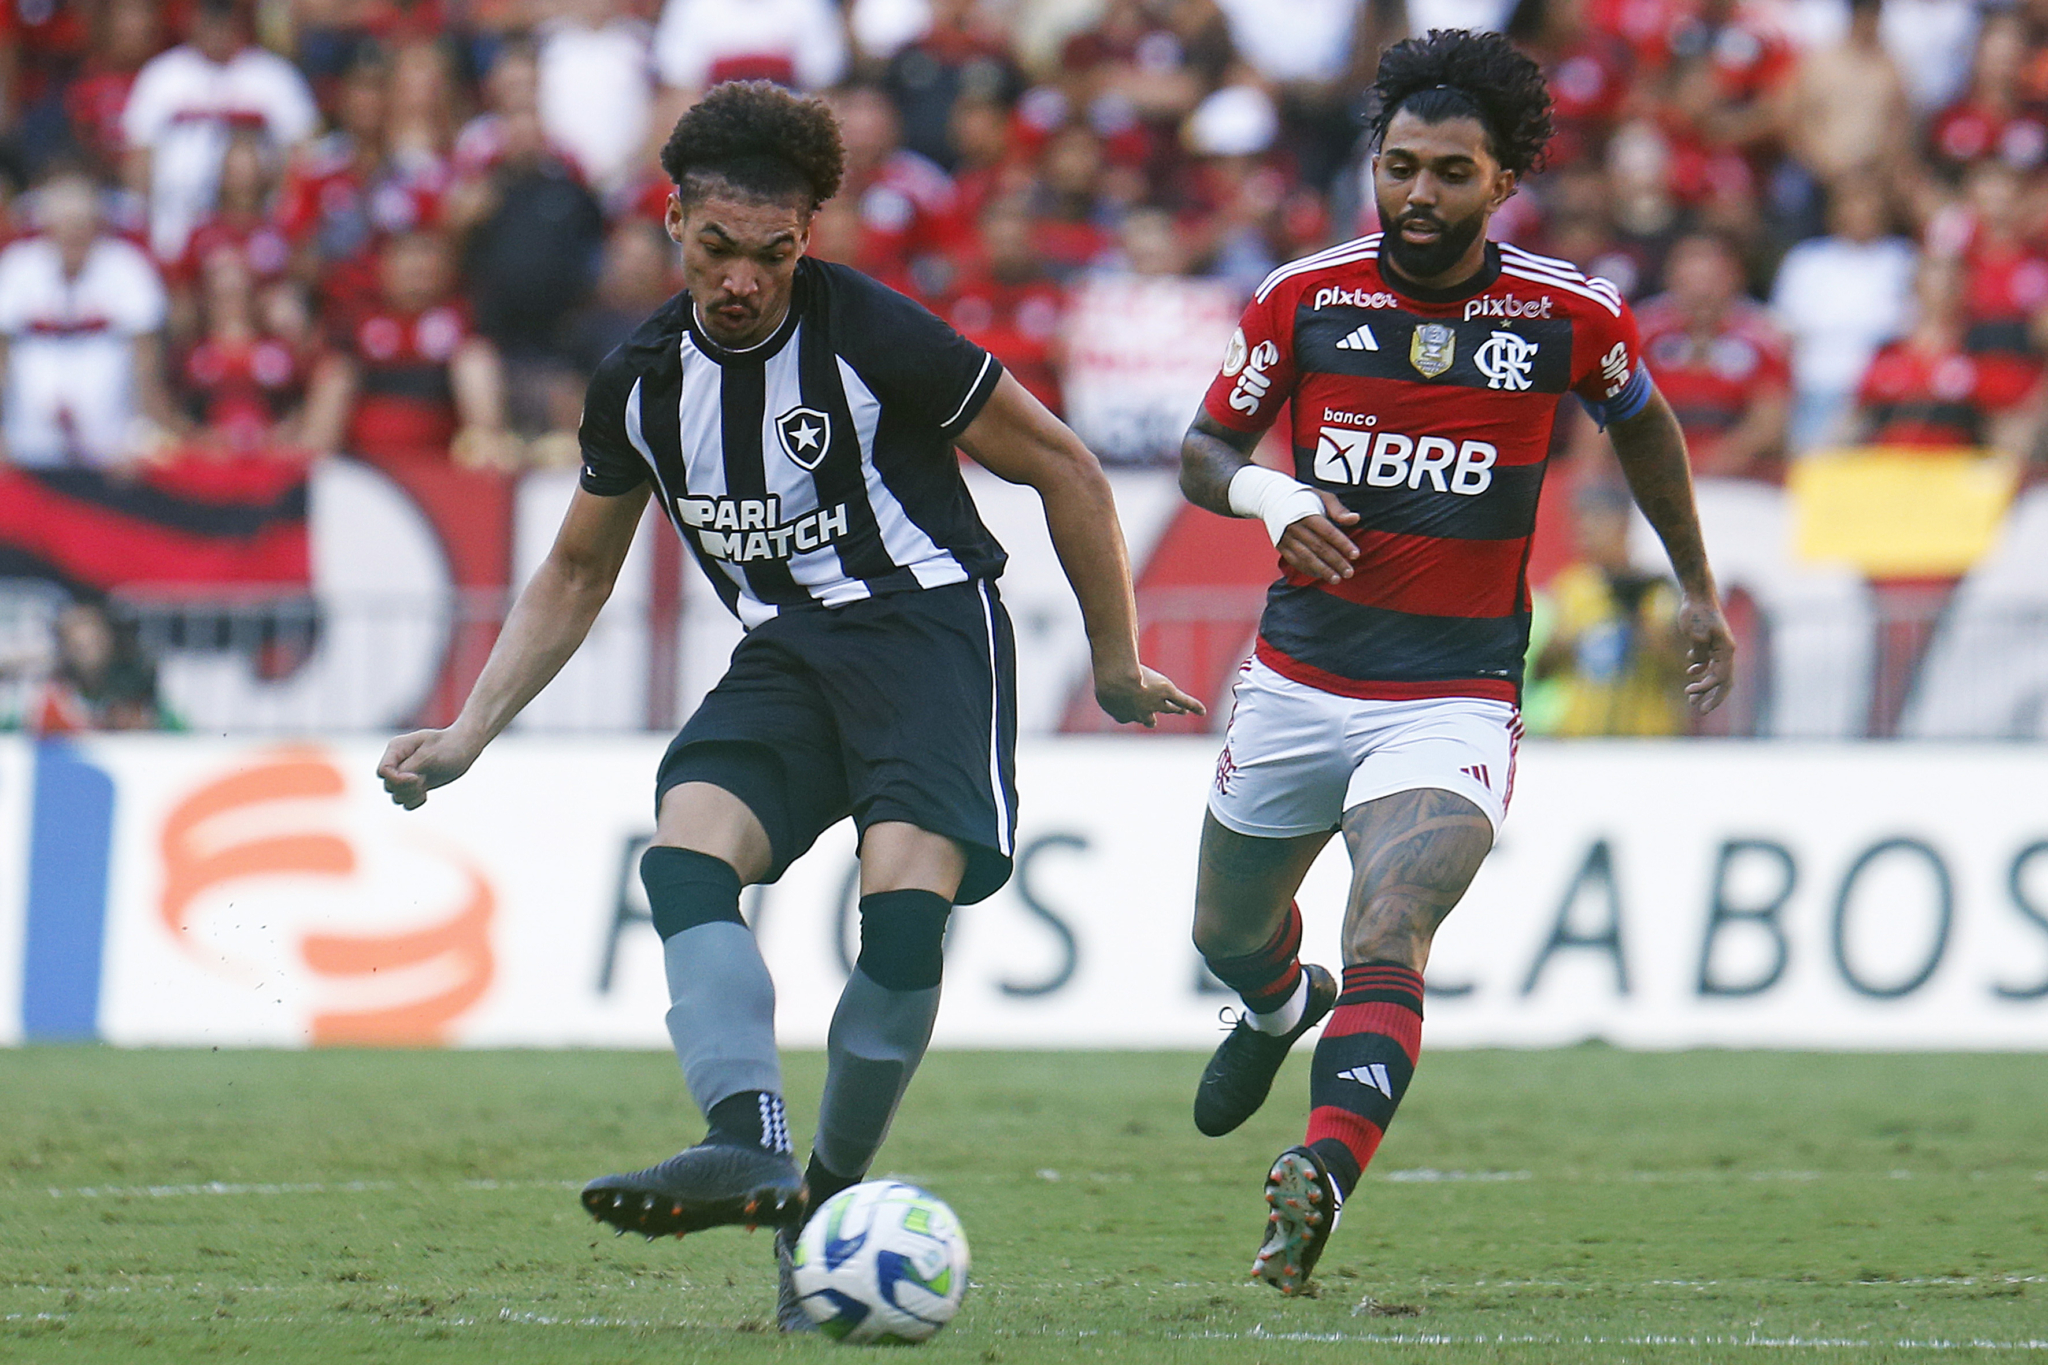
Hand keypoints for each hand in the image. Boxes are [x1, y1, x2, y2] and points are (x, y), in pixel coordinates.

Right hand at [376, 728, 481, 809]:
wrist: (464, 747)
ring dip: (411, 795)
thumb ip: (410, 768)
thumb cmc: (449, 746)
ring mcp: (405, 774)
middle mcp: (398, 761)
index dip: (397, 779)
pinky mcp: (414, 785)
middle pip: (388, 786)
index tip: (417, 777)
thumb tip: (398, 780)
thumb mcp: (430, 755)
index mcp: (397, 748)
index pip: (383, 771)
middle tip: (424, 779)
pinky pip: (405, 802)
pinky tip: (426, 794)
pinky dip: (415, 801)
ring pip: (396, 796)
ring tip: (426, 786)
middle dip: (407, 787)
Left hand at [1095, 662, 1206, 728]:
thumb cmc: (1104, 680)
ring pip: (1169, 709)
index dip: (1126, 712)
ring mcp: (1155, 703)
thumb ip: (1104, 676)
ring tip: (1181, 712)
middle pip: (1149, 719)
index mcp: (1122, 714)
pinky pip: (1183, 701)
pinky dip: (1193, 706)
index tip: (1125, 708)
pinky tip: (1202, 711)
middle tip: (1153, 720)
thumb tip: (1102, 659)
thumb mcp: (1099, 681)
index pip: (1125, 717)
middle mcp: (1140, 713)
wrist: (1118, 681)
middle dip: (1151, 718)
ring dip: (1175, 710)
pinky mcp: (1166, 692)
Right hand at [1277, 490, 1361, 583]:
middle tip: (1349, 573)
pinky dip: (1308, 569)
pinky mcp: (1280, 546)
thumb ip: (1338, 510)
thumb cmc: (1304, 498)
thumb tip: (1356, 519)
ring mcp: (1286, 538)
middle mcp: (1295, 527)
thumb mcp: (1322, 497)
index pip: (1328, 532)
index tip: (1356, 554)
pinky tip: (1320, 576)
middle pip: (1318, 547)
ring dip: (1322, 570)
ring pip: (1306, 557)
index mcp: (1307, 513)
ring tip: (1336, 579)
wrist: (1272, 498)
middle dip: (1335, 561)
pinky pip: (1295, 561)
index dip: (1342, 544)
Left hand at [1677, 594, 1735, 713]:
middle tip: (1700, 710)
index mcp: (1726, 650)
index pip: (1722, 679)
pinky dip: (1700, 670)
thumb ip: (1699, 653)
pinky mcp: (1709, 643)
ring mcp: (1718, 647)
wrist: (1697, 595)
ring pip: (1714, 672)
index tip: (1691, 694)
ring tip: (1691, 698)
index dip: (1708, 690)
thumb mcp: (1695, 633)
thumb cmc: (1696, 613)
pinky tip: (1690, 672)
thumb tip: (1698, 668)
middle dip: (1712, 696)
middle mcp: (1726, 651)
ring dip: (1704, 686)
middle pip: (1723, 680)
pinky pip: (1708, 662)